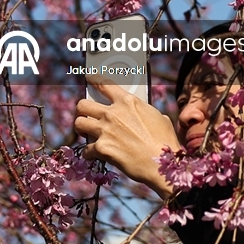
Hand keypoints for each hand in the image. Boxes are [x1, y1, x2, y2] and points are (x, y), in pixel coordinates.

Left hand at [73, 78, 180, 198]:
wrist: (162, 165)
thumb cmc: (165, 142)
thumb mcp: (157, 117)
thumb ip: (142, 111)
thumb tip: (139, 112)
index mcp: (128, 102)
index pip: (104, 85)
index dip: (94, 79)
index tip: (88, 78)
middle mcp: (113, 113)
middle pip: (82, 104)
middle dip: (80, 110)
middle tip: (84, 115)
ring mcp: (105, 130)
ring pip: (79, 123)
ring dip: (80, 129)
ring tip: (85, 133)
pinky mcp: (102, 148)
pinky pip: (86, 149)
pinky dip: (89, 153)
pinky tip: (93, 155)